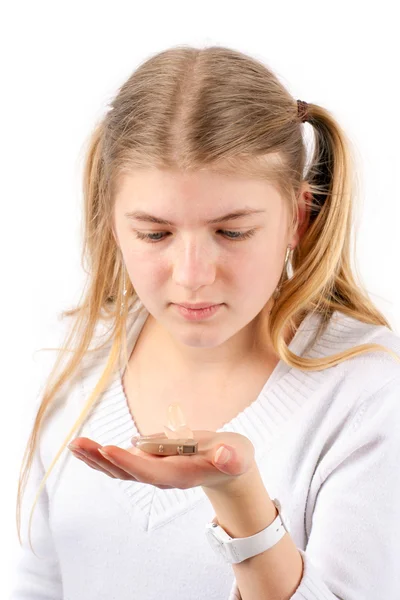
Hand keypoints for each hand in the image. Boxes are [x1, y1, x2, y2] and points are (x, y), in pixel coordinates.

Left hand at [67, 429, 256, 491]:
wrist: (228, 469)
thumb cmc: (233, 457)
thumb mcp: (238, 453)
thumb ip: (233, 456)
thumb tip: (227, 455)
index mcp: (180, 474)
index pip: (150, 471)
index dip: (128, 461)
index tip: (107, 448)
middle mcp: (162, 477)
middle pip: (127, 472)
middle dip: (101, 459)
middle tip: (77, 443)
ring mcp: (153, 473)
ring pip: (119, 469)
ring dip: (95, 458)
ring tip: (74, 444)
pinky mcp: (149, 465)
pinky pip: (120, 464)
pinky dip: (100, 457)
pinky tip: (85, 448)